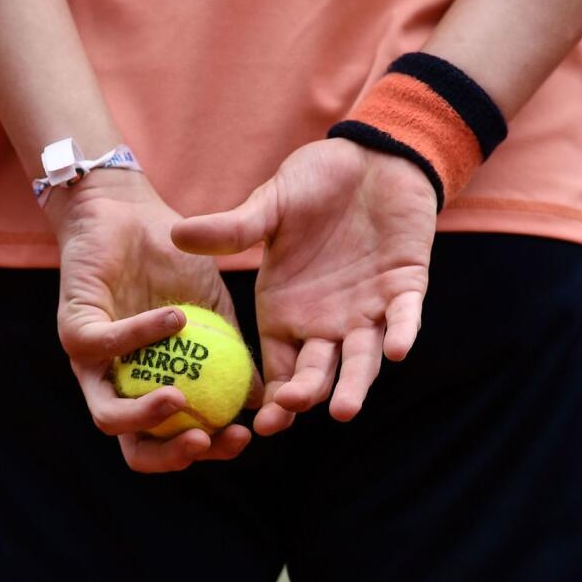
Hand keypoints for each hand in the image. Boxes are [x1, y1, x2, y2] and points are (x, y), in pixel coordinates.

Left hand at [46, 170, 254, 471]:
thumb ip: (235, 354)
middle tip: (209, 437)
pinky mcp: (73, 328)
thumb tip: (266, 399)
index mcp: (149, 389)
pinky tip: (176, 319)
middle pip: (136, 449)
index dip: (206, 452)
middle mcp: (116, 385)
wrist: (130, 212)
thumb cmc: (173, 263)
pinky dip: (140, 337)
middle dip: (173, 456)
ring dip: (145, 416)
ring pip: (108, 415)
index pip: (172, 442)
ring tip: (182, 397)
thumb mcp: (215, 311)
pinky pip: (102, 347)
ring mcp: (91, 362)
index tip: (243, 435)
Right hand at [173, 139, 436, 434]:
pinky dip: (401, 333)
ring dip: (354, 383)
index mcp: (285, 309)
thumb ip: (232, 228)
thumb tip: (176, 233)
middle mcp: (324, 321)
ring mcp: (366, 309)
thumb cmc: (314, 181)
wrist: (371, 157)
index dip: (269, 398)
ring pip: (361, 358)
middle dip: (305, 394)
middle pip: (316, 372)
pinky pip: (404, 317)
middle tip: (292, 410)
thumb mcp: (269, 205)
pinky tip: (395, 350)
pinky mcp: (405, 288)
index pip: (277, 367)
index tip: (257, 424)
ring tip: (343, 409)